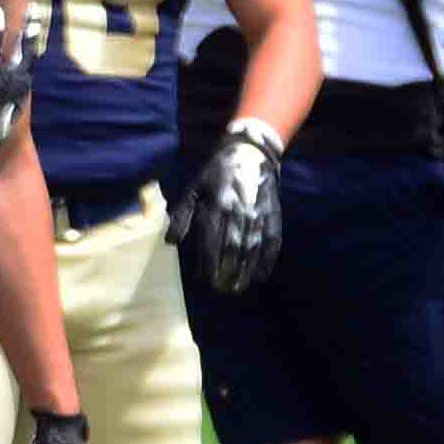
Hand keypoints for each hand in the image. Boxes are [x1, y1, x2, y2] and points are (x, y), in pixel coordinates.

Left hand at [185, 121, 284, 293]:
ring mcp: (258, 214)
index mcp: (216, 204)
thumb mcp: (194, 189)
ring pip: (251, 248)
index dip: (208, 262)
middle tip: (221, 290)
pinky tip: (261, 276)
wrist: (250, 153)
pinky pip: (272, 241)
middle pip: (232, 248)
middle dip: (226, 271)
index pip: (211, 240)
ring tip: (237, 288)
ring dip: (245, 270)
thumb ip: (182, 215)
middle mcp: (238, 211)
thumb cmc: (217, 173)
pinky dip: (267, 260)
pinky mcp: (273, 215)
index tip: (205, 280)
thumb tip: (170, 243)